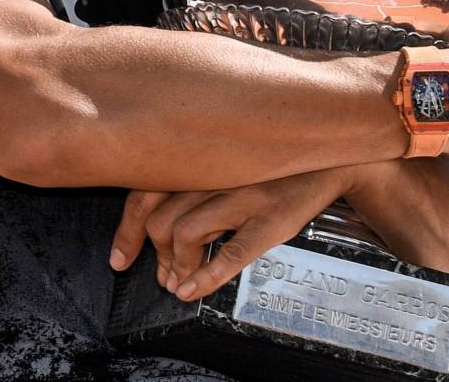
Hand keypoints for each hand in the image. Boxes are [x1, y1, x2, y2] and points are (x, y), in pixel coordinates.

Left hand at [109, 168, 348, 301]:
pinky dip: (205, 277)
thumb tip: (157, 242)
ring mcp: (241, 194)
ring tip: (180, 283)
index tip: (119, 260)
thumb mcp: (224, 165)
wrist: (329, 157)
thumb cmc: (267, 164)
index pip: (142, 193)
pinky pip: (230, 251)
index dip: (126, 233)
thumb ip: (189, 188)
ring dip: (177, 268)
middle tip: (164, 276)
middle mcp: (212, 171)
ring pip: (185, 233)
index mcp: (196, 157)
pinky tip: (191, 291)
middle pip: (159, 220)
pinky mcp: (270, 217)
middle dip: (156, 257)